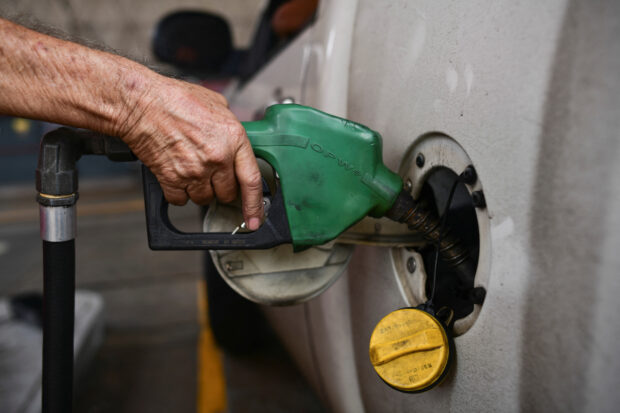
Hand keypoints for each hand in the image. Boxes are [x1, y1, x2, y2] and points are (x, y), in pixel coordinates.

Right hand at [119, 74, 263, 229]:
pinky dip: (178, 193)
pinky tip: (175, 175)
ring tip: (190, 168)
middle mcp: (217, 158)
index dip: (255, 205)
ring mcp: (195, 171)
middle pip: (227, 193)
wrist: (141, 103)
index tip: (255, 220)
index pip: (251, 180)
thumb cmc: (175, 99)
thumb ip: (230, 128)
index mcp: (233, 139)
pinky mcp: (172, 179)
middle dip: (221, 188)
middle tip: (211, 173)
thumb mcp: (217, 104)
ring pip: (204, 199)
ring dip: (199, 190)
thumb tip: (235, 141)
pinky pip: (180, 200)